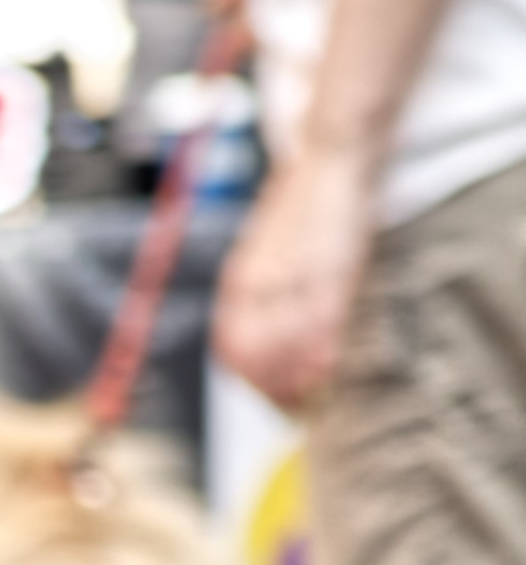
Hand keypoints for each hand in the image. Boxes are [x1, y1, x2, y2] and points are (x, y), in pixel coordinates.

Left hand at [213, 146, 378, 408]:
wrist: (331, 154)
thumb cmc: (303, 204)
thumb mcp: (268, 250)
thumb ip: (261, 291)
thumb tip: (255, 335)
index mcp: (241, 278)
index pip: (232, 345)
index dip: (247, 381)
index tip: (265, 400)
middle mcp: (263, 280)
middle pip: (255, 355)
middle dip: (270, 391)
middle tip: (289, 410)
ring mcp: (296, 276)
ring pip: (285, 347)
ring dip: (295, 381)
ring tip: (308, 400)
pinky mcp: (331, 268)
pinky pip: (320, 324)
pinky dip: (320, 354)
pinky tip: (326, 372)